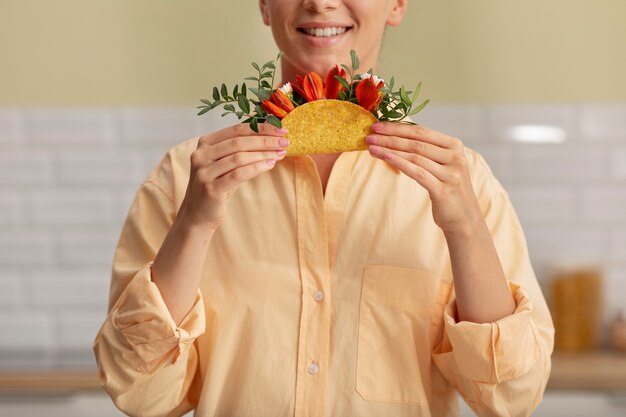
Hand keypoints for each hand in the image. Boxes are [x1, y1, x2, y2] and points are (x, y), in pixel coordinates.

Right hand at [178, 123, 288, 231]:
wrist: (198, 214)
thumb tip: (272, 137)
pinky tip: (270, 165)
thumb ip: (241, 150)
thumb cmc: (217, 186)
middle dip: (265, 140)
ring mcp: (204, 172)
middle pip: (239, 142)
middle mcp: (201, 155)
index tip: (281, 130)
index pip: (236, 129)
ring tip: (280, 153)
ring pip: (239, 157)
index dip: (260, 128)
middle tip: (285, 141)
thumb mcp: (226, 164)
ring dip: (263, 154)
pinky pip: (238, 174)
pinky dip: (256, 168)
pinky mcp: (211, 189)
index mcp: (205, 143)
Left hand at [366, 122, 482, 234]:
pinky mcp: (443, 190)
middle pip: (415, 142)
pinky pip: (416, 173)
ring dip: (389, 150)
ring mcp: (450, 174)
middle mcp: (455, 157)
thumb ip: (425, 150)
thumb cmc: (446, 187)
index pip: (421, 131)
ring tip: (371, 147)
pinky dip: (399, 163)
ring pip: (414, 156)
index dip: (397, 127)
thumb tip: (396, 135)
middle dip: (389, 137)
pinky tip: (384, 158)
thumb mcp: (440, 164)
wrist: (464, 218)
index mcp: (454, 145)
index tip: (377, 125)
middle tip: (369, 136)